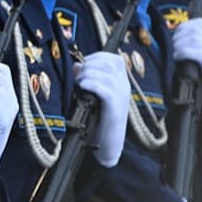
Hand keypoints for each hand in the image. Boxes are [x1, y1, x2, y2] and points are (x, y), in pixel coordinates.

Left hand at [74, 52, 128, 167]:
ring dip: (88, 74)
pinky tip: (82, 86)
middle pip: (109, 63)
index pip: (115, 59)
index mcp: (121, 82)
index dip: (97, 57)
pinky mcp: (114, 108)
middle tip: (79, 76)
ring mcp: (121, 97)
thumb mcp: (93, 96)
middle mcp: (124, 87)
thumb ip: (87, 79)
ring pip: (106, 74)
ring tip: (79, 83)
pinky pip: (105, 89)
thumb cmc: (97, 120)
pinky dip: (91, 84)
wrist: (107, 145)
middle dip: (90, 64)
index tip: (83, 64)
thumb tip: (77, 65)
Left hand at [173, 18, 201, 111]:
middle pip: (195, 29)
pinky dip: (182, 53)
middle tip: (175, 48)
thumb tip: (177, 45)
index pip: (199, 24)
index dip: (184, 27)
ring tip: (177, 55)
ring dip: (180, 44)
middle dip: (179, 36)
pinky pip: (193, 52)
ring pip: (194, 38)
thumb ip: (195, 51)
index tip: (176, 35)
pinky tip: (179, 59)